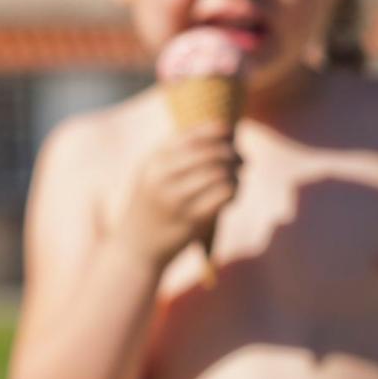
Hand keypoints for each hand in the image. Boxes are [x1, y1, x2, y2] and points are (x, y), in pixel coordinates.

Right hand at [115, 123, 239, 265]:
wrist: (135, 248)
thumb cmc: (149, 208)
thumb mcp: (151, 177)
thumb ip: (175, 157)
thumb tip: (217, 136)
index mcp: (153, 162)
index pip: (190, 137)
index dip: (215, 130)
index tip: (231, 131)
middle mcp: (162, 177)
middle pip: (209, 153)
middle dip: (232, 152)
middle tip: (242, 158)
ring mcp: (176, 199)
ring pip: (220, 173)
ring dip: (235, 172)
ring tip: (238, 177)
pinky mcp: (192, 220)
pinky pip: (224, 196)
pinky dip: (234, 190)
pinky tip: (233, 193)